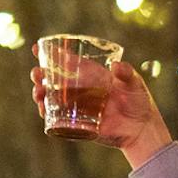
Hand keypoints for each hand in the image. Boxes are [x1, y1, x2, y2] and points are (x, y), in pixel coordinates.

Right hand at [28, 56, 173, 165]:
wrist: (141, 128)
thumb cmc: (139, 101)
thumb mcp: (135, 84)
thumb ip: (127, 75)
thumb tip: (118, 67)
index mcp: (91, 75)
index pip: (68, 62)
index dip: (51, 55)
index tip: (36, 48)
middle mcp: (81, 89)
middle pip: (54, 80)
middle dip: (40, 75)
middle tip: (36, 74)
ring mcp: (78, 106)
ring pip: (52, 98)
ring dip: (40, 94)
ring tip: (38, 92)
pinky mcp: (79, 123)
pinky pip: (58, 119)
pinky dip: (47, 114)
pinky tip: (43, 110)